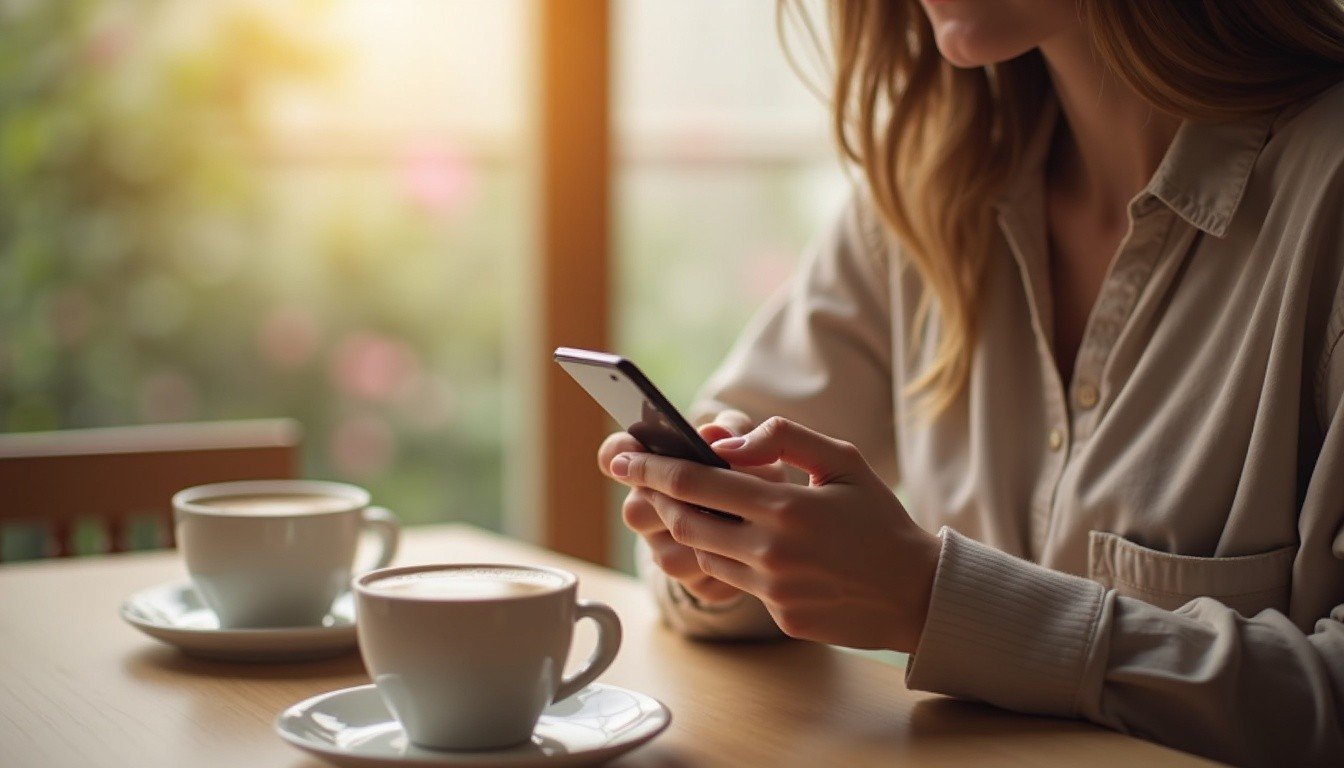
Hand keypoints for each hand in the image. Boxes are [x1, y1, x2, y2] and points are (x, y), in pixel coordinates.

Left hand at [608, 416, 939, 652]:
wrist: (919, 591)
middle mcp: (772, 551)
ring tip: (688, 508)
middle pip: (685, 523)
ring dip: (690, 531)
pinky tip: (746, 547)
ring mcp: (774, 590)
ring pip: (704, 556)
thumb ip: (782, 439)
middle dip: (658, 499)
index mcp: (784, 507)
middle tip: (642, 480)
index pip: (695, 483)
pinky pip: (737, 584)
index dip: (650, 467)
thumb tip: (724, 442)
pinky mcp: (780, 617)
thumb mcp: (842, 460)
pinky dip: (731, 562)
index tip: (622, 455)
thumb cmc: (879, 518)